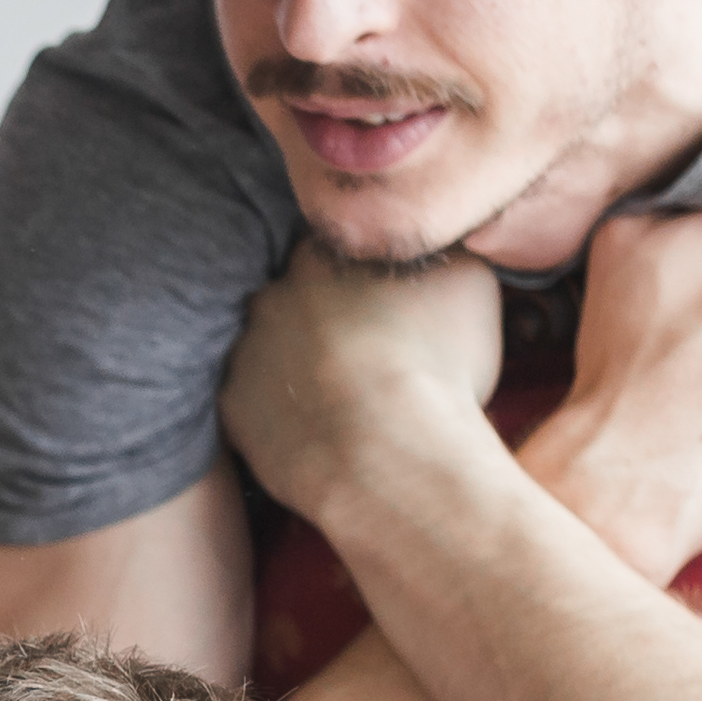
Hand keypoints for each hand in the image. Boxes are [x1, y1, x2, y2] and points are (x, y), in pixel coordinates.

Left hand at [221, 246, 507, 529]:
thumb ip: (438, 249)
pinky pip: (253, 403)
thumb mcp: (468, 282)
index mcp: (325, 255)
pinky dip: (279, 413)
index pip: (333, 249)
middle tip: (363, 355)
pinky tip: (318, 430)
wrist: (394, 454)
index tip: (382, 306)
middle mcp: (273, 295)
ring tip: (344, 398)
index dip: (359, 278)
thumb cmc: (439, 365)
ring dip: (296, 364)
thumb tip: (431, 246)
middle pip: (294, 298)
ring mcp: (245, 351)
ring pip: (269, 349)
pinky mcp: (233, 407)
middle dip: (320, 318)